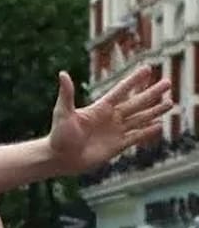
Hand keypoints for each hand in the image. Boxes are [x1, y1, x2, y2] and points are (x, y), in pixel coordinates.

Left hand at [48, 66, 171, 173]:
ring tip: (170, 103)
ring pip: (140, 119)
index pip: (121, 90)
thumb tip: (63, 74)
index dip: (134, 80)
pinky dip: (147, 132)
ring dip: (154, 111)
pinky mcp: (116, 146)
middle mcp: (110, 118)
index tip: (147, 69)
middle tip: (168, 83)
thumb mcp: (62, 112)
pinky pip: (136, 137)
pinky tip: (159, 126)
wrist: (58, 159)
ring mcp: (115, 131)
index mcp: (100, 108)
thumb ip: (67, 94)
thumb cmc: (58, 135)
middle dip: (152, 93)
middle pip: (136, 103)